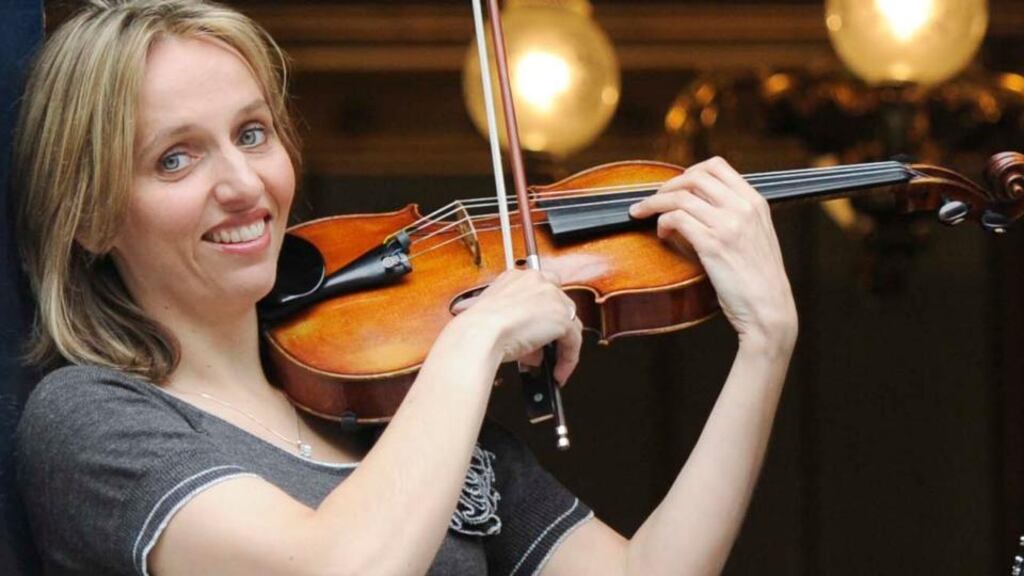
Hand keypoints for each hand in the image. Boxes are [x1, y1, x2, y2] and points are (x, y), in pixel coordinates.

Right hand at [449, 269, 582, 383]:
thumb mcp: (495, 319)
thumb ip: (515, 325)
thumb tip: (530, 346)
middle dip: (550, 332)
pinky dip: (568, 359)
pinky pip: (574, 341)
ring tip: (550, 366)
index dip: (542, 312)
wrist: (480, 333)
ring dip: (560, 346)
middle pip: (558, 306)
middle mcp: (537, 281)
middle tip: (540, 353)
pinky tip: (558, 372)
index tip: (538, 329)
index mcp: (517, 278)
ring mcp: (552, 297)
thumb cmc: (478, 328)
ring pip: (569, 323)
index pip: (540, 291)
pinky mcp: (563, 318)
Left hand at [629, 157, 796, 348]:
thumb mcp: (755, 236)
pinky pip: (676, 219)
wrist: (769, 310)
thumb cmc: (757, 279)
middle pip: (694, 176)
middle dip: (667, 185)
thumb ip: (733, 216)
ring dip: (655, 203)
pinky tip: (662, 234)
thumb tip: (695, 204)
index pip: (717, 166)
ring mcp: (729, 225)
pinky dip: (662, 223)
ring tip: (643, 214)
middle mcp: (743, 208)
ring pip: (680, 197)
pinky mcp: (713, 245)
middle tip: (653, 199)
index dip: (689, 171)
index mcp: (755, 202)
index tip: (675, 186)